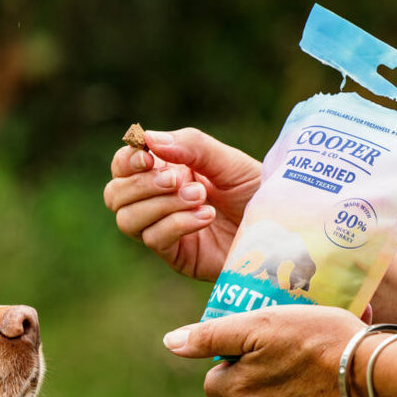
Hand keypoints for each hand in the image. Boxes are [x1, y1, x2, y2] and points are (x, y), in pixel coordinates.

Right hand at [103, 127, 261, 280]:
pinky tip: (205, 216)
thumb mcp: (226, 160)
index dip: (126, 161)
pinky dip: (176, 223)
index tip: (148, 157)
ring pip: (128, 220)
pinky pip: (155, 239)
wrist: (281, 226)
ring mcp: (164, 230)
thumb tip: (150, 140)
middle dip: (142, 185)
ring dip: (160, 205)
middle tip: (178, 179)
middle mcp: (158, 201)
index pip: (122, 167)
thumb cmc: (256, 190)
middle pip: (115, 195)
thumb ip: (191, 145)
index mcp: (165, 172)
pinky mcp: (177, 256)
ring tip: (200, 197)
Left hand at [162, 305, 368, 396]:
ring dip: (290, 376)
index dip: (231, 359)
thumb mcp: (261, 325)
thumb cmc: (320, 342)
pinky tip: (337, 369)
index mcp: (242, 393)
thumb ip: (212, 336)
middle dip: (261, 369)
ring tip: (319, 350)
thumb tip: (170, 343)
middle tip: (288, 343)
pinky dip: (315, 390)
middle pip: (247, 391)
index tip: (256, 341)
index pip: (215, 381)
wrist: (380, 378)